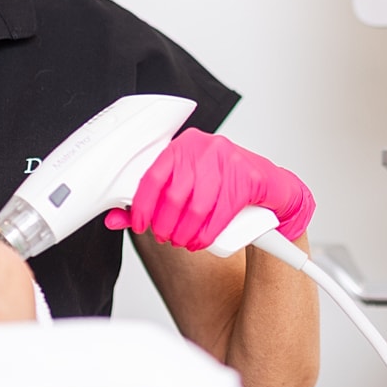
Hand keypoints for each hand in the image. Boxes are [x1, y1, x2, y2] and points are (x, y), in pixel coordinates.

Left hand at [105, 129, 314, 249]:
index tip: (140, 224)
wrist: (270, 186)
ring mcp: (228, 161)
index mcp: (184, 145)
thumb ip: (151, 201)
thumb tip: (116, 218)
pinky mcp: (247, 179)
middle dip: (165, 225)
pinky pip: (220, 215)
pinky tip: (201, 242)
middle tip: (165, 237)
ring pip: (196, 208)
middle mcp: (205, 148)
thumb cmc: (223, 186)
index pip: (153, 175)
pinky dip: (207, 236)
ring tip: (183, 242)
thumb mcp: (187, 187)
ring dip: (185, 234)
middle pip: (174, 196)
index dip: (142, 205)